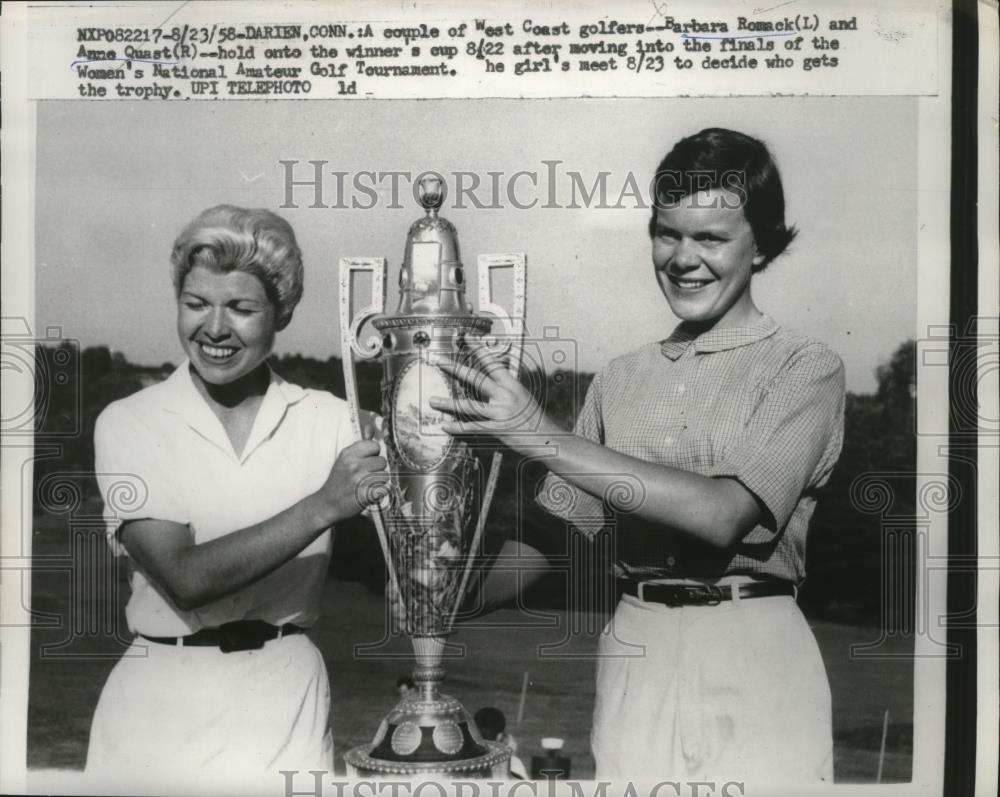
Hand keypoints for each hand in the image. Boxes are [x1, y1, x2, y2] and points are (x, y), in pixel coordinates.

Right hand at [312, 436, 387, 525]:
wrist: (327, 504)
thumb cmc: (338, 480)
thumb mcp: (345, 458)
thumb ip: (360, 443)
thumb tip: (370, 427)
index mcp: (348, 454)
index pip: (375, 446)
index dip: (373, 454)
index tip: (365, 462)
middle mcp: (354, 465)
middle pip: (383, 461)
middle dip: (377, 469)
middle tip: (365, 476)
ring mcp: (360, 480)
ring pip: (385, 475)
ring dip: (379, 481)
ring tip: (366, 485)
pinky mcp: (365, 495)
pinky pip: (385, 488)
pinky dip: (380, 492)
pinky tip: (369, 493)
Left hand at [428, 337, 561, 448]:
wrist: (546, 437)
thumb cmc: (533, 417)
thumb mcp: (522, 396)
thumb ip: (506, 388)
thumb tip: (493, 379)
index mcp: (511, 384)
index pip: (492, 362)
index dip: (479, 349)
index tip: (467, 337)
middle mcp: (505, 395)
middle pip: (475, 378)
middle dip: (454, 368)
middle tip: (438, 361)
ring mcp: (500, 412)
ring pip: (469, 406)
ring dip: (449, 403)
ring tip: (432, 400)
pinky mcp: (498, 429)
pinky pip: (473, 427)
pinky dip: (458, 427)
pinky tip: (445, 426)